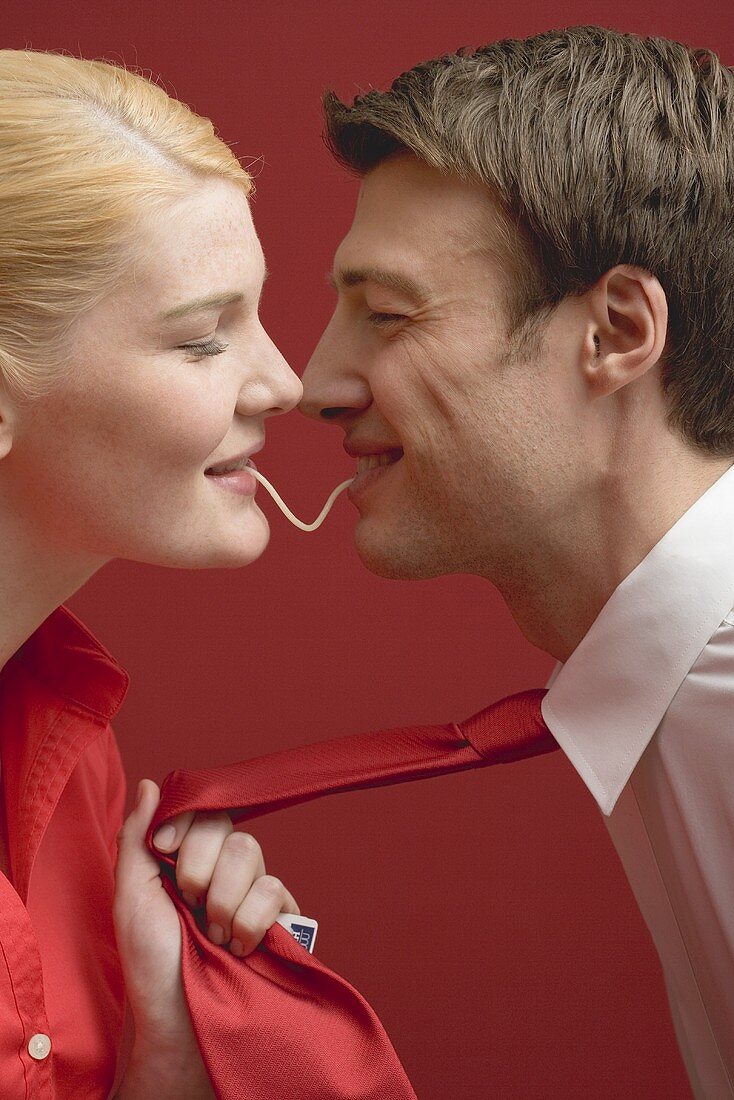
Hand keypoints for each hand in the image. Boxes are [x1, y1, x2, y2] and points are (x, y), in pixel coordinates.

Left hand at [113, 779, 298, 1097]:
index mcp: (185, 858)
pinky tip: (239, 946)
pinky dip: (250, 921)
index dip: (187, 823)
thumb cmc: (151, 965)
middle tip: (188, 907)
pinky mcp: (280, 917)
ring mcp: (253, 891)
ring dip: (222, 900)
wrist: (182, 1020)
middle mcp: (221, 869)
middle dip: (198, 870)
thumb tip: (150, 784)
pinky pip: (275, 890)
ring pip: (251, 853)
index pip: (201, 811)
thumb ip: (137, 837)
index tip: (165, 848)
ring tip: (213, 936)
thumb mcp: (131, 897)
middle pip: (226, 828)